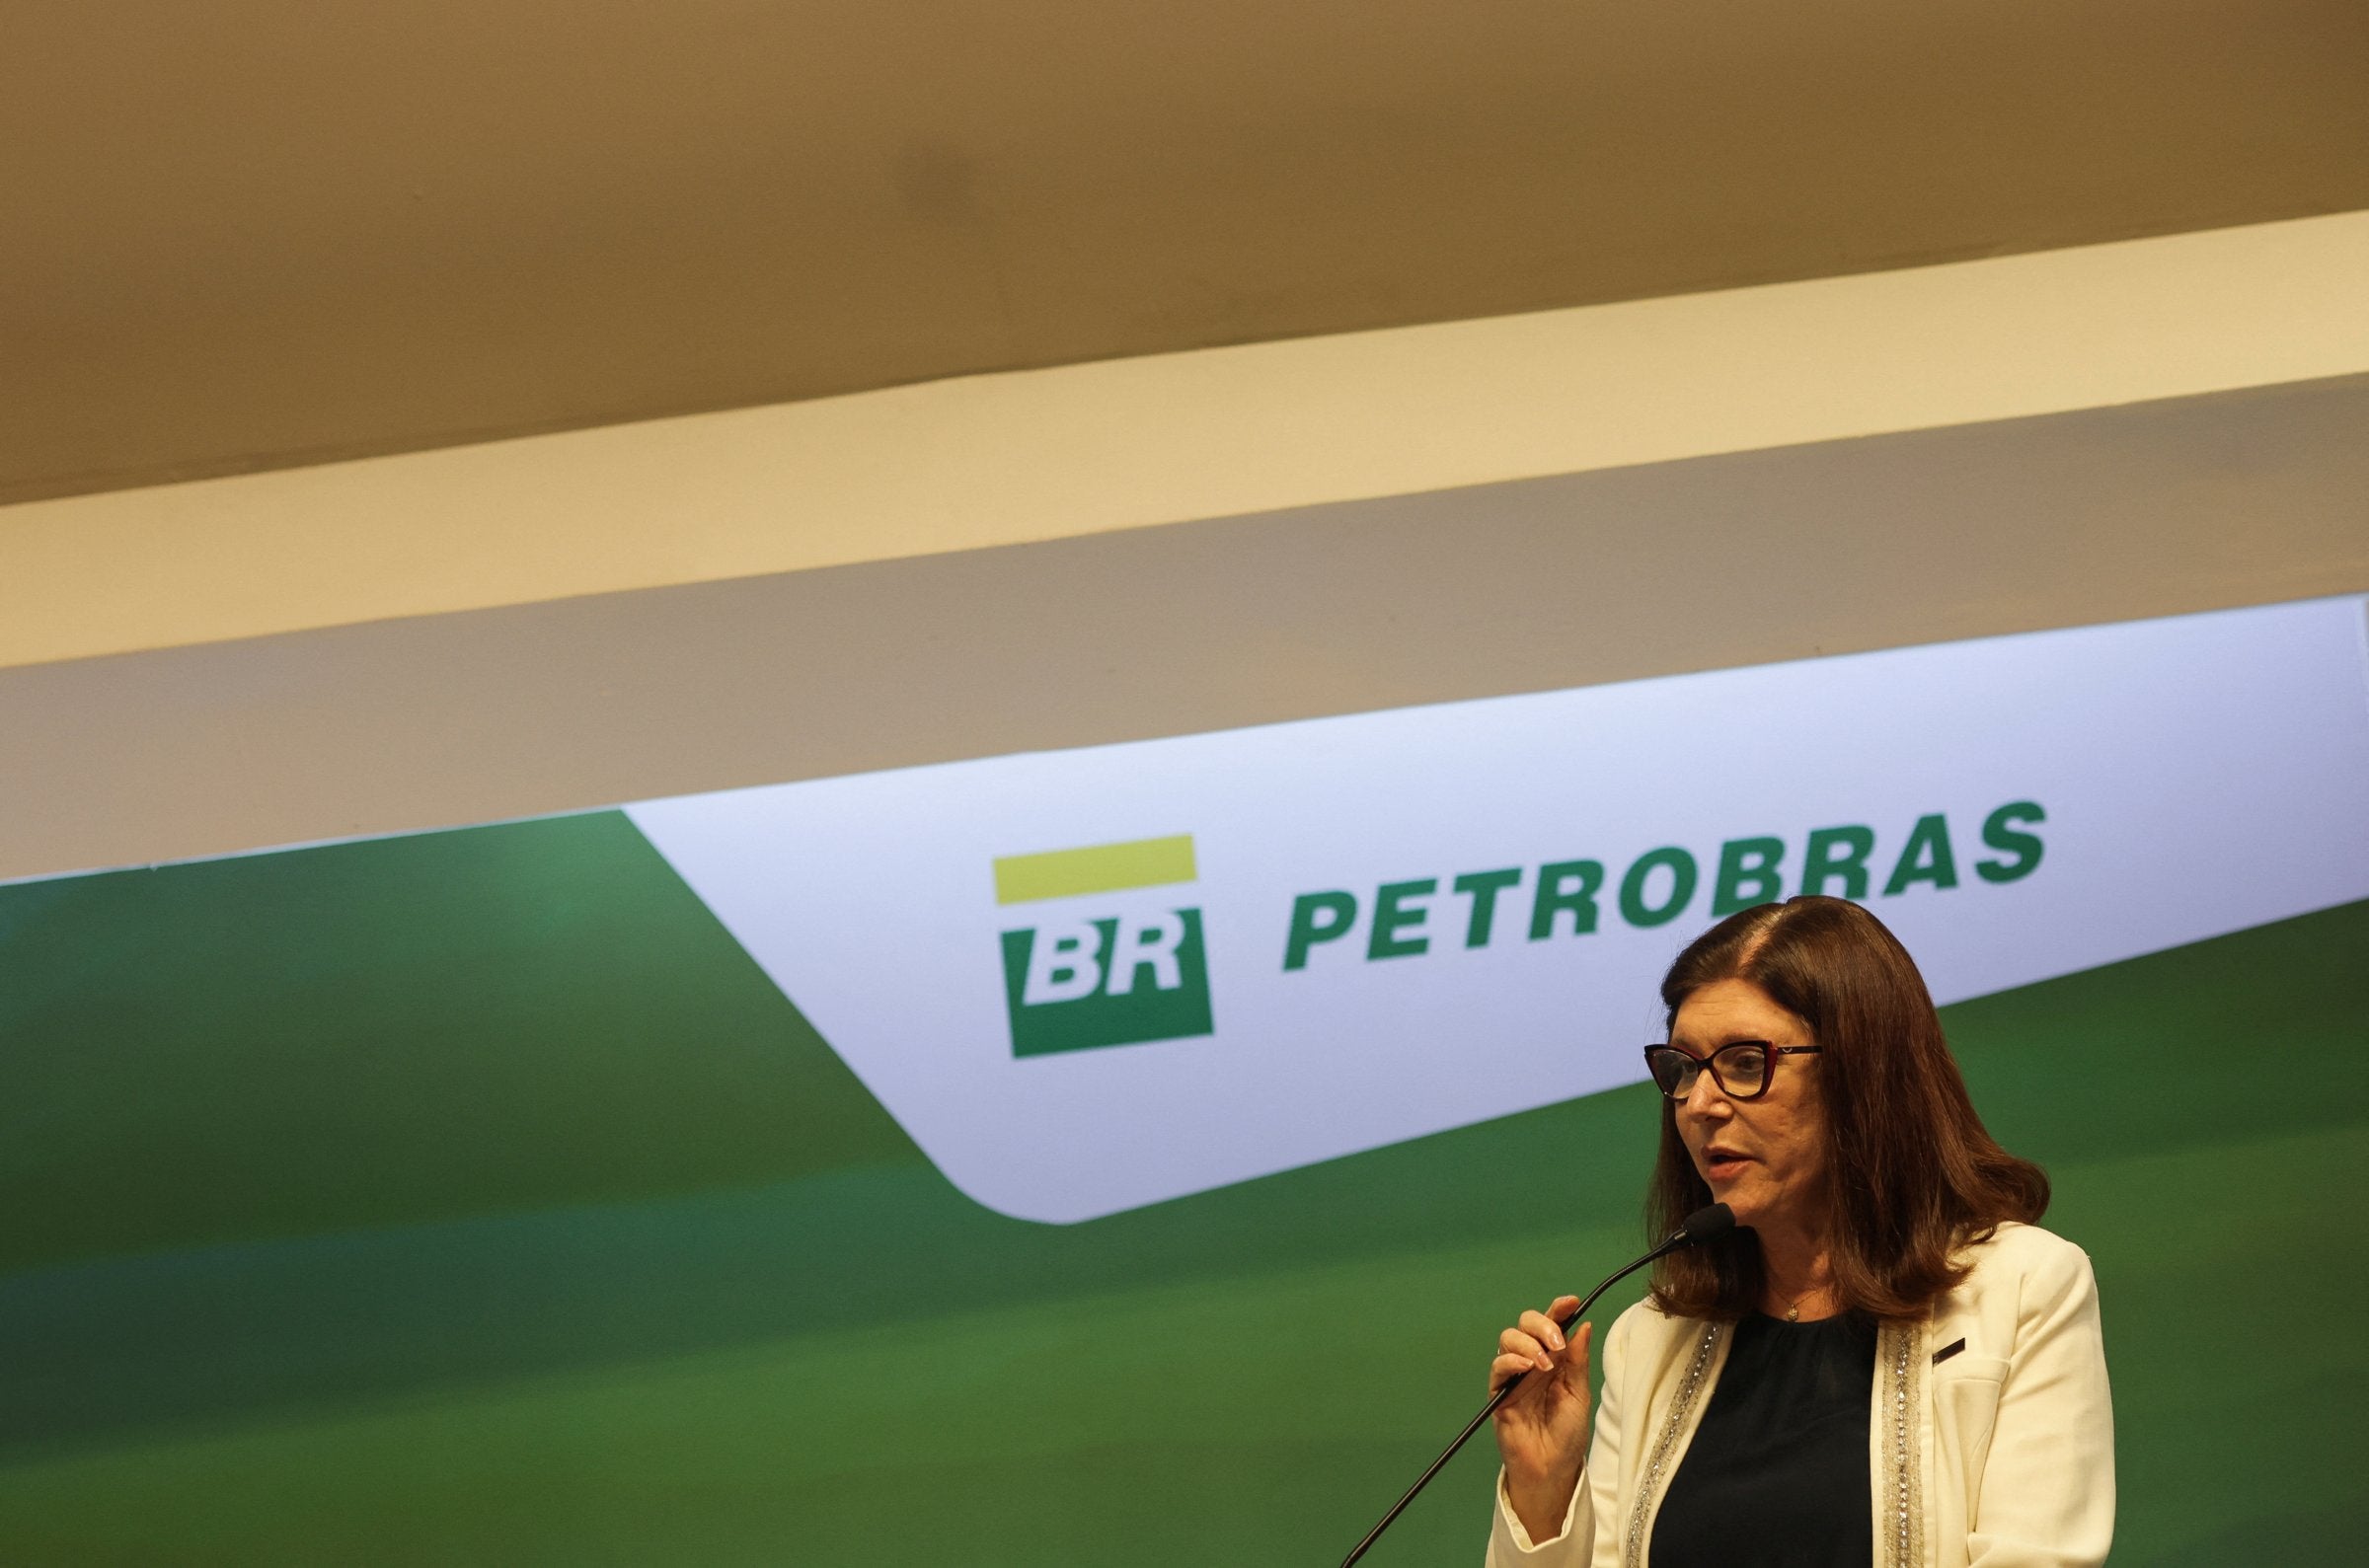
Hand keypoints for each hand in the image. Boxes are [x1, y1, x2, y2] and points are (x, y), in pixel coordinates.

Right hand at [1489, 1296, 1590, 1542]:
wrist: (1553, 1468)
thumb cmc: (1568, 1434)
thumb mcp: (1580, 1394)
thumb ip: (1578, 1360)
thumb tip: (1583, 1324)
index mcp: (1554, 1359)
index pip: (1552, 1325)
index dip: (1558, 1309)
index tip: (1571, 1302)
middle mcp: (1531, 1361)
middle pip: (1525, 1324)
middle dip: (1541, 1324)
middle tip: (1557, 1343)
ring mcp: (1513, 1375)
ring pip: (1508, 1338)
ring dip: (1528, 1343)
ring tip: (1544, 1364)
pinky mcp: (1499, 1392)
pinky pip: (1498, 1367)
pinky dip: (1511, 1361)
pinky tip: (1527, 1368)